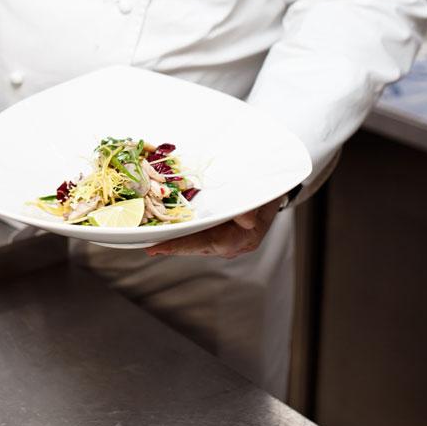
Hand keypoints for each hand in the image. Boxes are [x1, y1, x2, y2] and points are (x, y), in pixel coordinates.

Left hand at [144, 195, 284, 258]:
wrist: (276, 178)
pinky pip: (201, 234)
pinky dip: (185, 232)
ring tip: (153, 240)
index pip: (212, 244)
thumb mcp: (263, 189)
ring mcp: (231, 238)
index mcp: (248, 235)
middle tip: (149, 246)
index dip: (185, 245)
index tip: (161, 247)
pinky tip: (170, 228)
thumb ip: (254, 205)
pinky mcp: (224, 231)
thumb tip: (246, 221)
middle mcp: (238, 242)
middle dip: (175, 246)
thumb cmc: (268, 182)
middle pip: (200, 247)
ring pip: (199, 242)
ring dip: (177, 240)